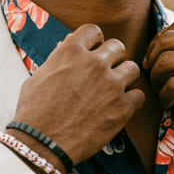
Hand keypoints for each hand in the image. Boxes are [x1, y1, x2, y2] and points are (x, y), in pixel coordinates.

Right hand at [11, 25, 144, 166]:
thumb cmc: (34, 112)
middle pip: (118, 47)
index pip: (94, 30)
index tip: (93, 52)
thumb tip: (67, 46)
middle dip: (112, 58)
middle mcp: (94, 63)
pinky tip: (120, 108)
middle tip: (105, 73)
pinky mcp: (122, 108)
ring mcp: (111, 84)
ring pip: (132, 68)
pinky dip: (131, 101)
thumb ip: (57, 59)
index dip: (94, 42)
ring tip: (114, 90)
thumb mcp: (39, 76)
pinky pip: (139, 95)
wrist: (41, 143)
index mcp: (71, 50)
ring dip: (124, 77)